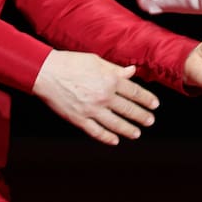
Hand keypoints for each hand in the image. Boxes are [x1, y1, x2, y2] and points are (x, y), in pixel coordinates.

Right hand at [31, 50, 160, 145]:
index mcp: (110, 80)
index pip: (135, 92)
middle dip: (142, 116)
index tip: (154, 105)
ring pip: (116, 124)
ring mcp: (92, 110)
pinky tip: (115, 140)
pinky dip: (107, 137)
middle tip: (150, 121)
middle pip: (128, 109)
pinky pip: (96, 132)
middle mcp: (104, 96)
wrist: (46, 73)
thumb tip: (132, 72)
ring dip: (128, 129)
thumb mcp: (97, 61)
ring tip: (137, 133)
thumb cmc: (71, 63)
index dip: (147, 99)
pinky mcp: (79, 119)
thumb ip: (116, 69)